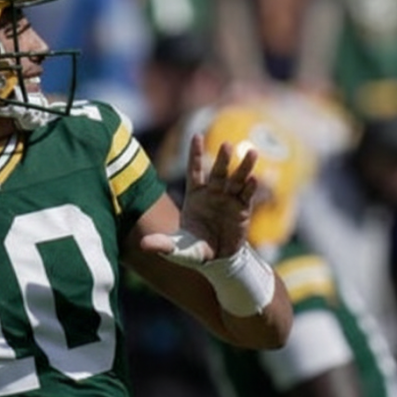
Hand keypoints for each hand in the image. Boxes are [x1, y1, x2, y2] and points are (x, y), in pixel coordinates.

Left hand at [142, 133, 256, 262]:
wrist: (217, 260)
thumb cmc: (194, 249)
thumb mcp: (177, 248)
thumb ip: (163, 244)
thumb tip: (142, 245)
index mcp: (194, 196)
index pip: (194, 171)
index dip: (195, 154)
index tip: (197, 136)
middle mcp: (213, 193)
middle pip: (218, 173)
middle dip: (222, 159)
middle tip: (226, 144)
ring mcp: (229, 200)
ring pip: (237, 180)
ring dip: (244, 167)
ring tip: (251, 153)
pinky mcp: (242, 210)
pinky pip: (247, 196)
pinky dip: (251, 188)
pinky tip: (254, 179)